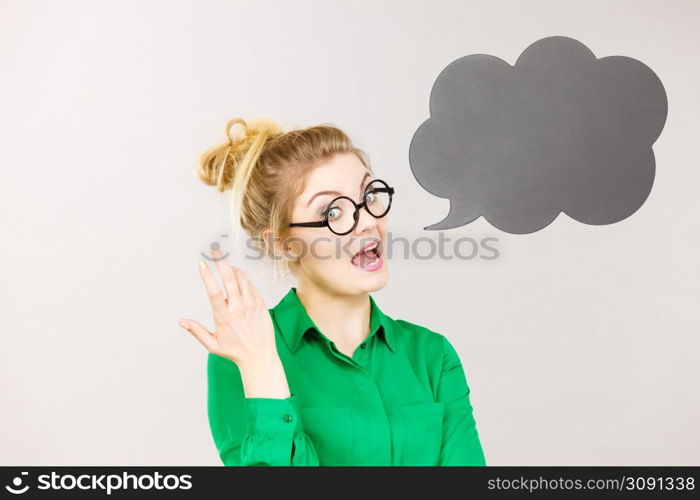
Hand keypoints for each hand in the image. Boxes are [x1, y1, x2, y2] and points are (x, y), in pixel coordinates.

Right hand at [178, 249, 277, 366]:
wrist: (260, 356)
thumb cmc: (235, 352)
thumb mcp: (213, 345)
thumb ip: (197, 331)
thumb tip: (181, 321)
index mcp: (223, 317)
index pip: (213, 291)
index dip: (207, 275)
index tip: (201, 263)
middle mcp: (238, 308)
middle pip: (229, 278)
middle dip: (221, 262)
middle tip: (215, 251)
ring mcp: (251, 305)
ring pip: (242, 279)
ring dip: (233, 269)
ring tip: (226, 266)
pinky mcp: (261, 304)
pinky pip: (251, 286)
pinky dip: (243, 279)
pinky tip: (238, 278)